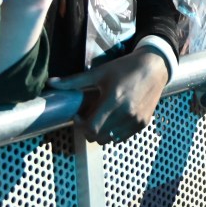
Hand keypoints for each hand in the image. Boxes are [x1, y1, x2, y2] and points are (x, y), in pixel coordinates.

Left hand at [48, 48, 169, 143]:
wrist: (155, 67)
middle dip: (89, 130)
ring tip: (103, 117)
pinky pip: (123, 137)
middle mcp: (126, 114)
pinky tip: (115, 118)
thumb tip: (50, 83)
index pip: (91, 128)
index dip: (81, 126)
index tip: (80, 116)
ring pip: (111, 140)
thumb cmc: (125, 68)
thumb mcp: (100, 73)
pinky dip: (115, 132)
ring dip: (103, 132)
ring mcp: (136, 120)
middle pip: (99, 137)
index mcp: (113, 101)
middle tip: (89, 117)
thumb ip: (74, 81)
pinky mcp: (143, 123)